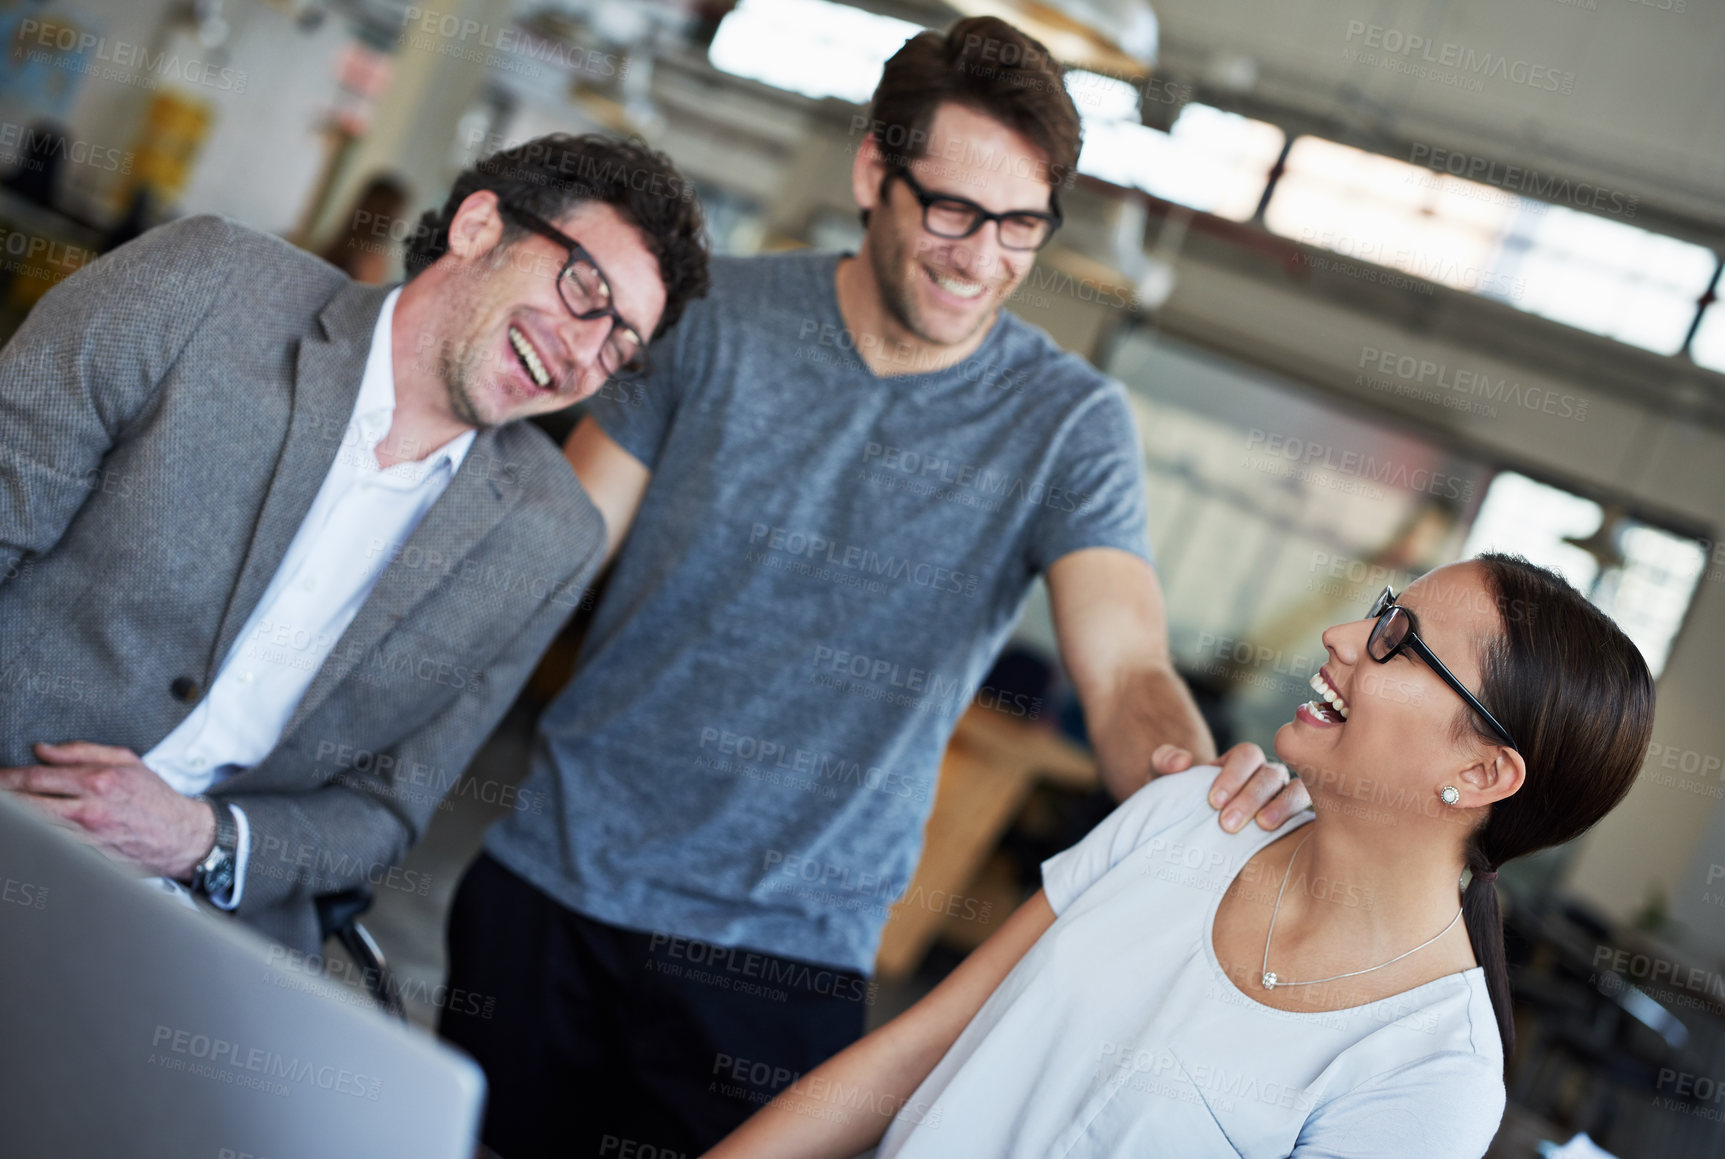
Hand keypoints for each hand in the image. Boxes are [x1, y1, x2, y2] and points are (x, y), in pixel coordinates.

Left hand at [0, 741, 215, 878]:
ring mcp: (87, 837)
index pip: (38, 777)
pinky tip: (30, 830)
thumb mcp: (126, 761)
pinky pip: (52, 846)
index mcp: (99, 781)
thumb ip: (81, 752)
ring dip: (17, 820)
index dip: (8, 776)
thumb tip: (43, 750)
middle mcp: (90, 810)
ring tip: (9, 810)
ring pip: (35, 828)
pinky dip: (36, 837)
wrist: (181, 835)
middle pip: (27, 805)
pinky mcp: (88, 857)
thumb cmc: (154, 797)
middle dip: (5, 798)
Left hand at [1150, 740, 1309, 832]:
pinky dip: (1301, 820)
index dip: (1233, 775)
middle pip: (1270, 775)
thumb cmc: (1181, 801)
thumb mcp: (1163, 780)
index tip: (1213, 801)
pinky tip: (1286, 836)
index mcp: (1240, 761)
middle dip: (1250, 797)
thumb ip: (1164, 761)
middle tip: (1227, 824)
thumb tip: (1183, 760)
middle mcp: (1267, 775)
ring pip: (1296, 790)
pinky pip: (1309, 815)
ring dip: (1281, 807)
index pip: (1247, 755)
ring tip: (1263, 828)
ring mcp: (1285, 797)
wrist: (1191, 831)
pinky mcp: (1296, 821)